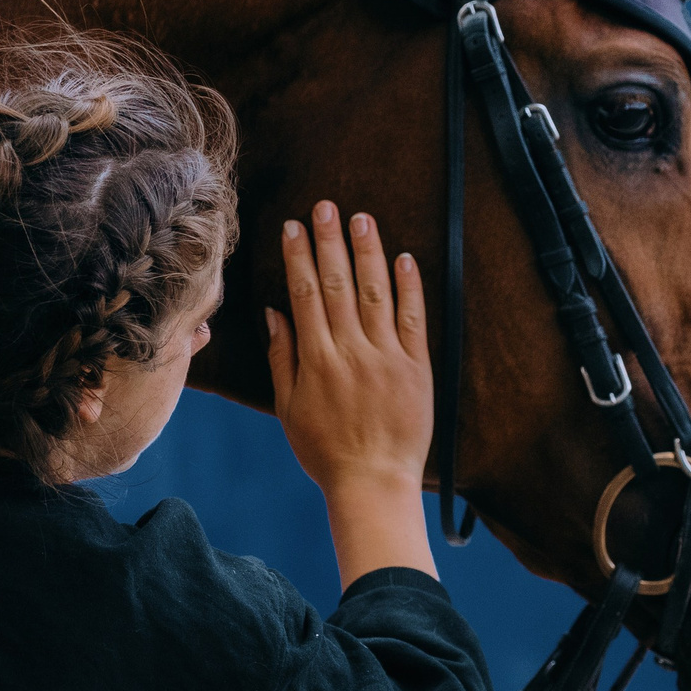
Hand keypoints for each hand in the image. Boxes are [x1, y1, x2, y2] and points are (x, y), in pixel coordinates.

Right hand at [264, 202, 437, 583]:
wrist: (374, 483)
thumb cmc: (326, 451)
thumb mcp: (289, 408)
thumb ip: (283, 357)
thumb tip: (274, 313)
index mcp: (317, 359)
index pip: (305, 294)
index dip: (299, 256)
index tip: (294, 226)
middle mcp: (351, 350)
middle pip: (337, 283)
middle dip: (330, 241)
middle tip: (325, 206)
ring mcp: (387, 357)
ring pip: (375, 293)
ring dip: (367, 252)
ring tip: (361, 218)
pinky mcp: (417, 367)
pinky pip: (413, 319)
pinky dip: (409, 287)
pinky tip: (403, 258)